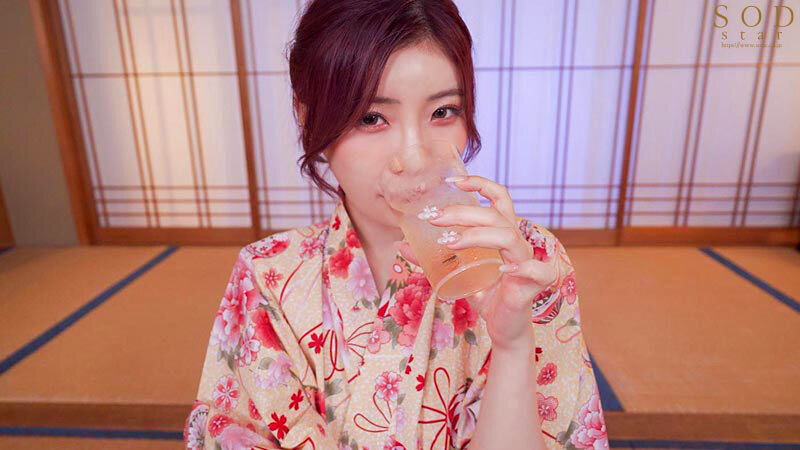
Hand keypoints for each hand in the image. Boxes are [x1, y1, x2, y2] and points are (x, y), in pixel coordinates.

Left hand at [394, 175, 560, 351]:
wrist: (503, 328)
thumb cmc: (485, 295)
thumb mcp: (455, 274)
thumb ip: (432, 259)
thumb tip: (401, 245)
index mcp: (503, 234)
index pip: (499, 198)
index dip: (481, 184)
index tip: (454, 182)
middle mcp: (517, 243)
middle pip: (495, 215)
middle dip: (462, 212)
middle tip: (433, 218)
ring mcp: (526, 262)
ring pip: (508, 236)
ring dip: (477, 235)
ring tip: (448, 242)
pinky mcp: (532, 285)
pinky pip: (537, 271)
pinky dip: (523, 268)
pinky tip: (503, 270)